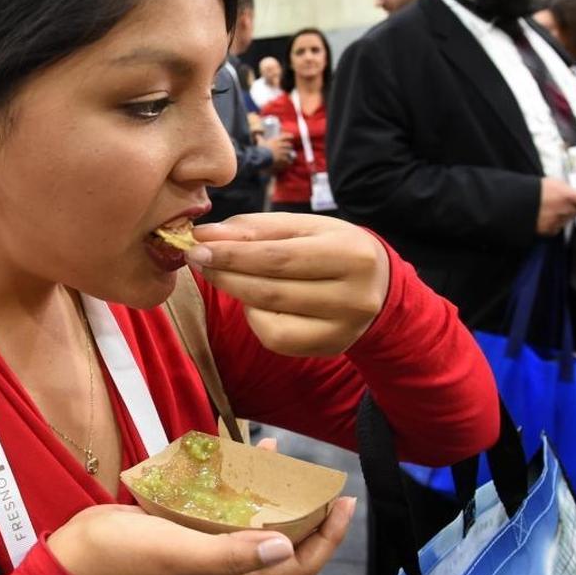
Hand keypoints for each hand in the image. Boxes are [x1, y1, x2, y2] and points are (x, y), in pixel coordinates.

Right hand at [47, 452, 354, 574]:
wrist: (75, 554)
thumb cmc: (126, 557)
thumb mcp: (178, 552)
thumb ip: (231, 552)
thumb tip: (285, 547)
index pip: (294, 566)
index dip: (325, 539)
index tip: (344, 504)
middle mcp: (222, 563)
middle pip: (278, 541)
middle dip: (304, 512)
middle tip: (318, 478)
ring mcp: (201, 544)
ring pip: (249, 518)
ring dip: (267, 490)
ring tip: (275, 454)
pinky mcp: (181, 526)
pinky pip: (217, 504)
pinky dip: (229, 481)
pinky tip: (229, 454)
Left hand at [187, 214, 389, 355]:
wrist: (377, 286)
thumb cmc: (332, 248)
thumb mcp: (303, 226)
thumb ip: (254, 228)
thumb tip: (205, 235)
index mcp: (351, 253)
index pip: (277, 256)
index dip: (232, 254)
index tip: (198, 246)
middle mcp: (353, 295)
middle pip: (270, 288)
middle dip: (226, 273)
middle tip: (197, 259)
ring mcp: (343, 328)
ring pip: (269, 314)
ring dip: (235, 292)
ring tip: (221, 274)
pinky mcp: (329, 347)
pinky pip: (275, 337)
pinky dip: (254, 317)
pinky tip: (255, 300)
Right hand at [261, 135, 294, 171]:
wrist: (263, 157)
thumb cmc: (261, 149)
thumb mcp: (260, 142)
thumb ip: (259, 138)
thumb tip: (257, 135)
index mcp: (276, 141)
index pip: (284, 137)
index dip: (289, 136)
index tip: (292, 136)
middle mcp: (280, 145)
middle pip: (288, 145)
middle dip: (289, 146)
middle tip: (290, 147)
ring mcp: (282, 152)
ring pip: (288, 152)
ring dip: (289, 153)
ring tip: (290, 155)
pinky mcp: (282, 158)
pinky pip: (287, 159)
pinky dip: (288, 161)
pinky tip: (289, 162)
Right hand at [536, 178, 575, 235]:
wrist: (516, 203)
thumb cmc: (533, 190)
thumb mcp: (552, 182)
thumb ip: (566, 188)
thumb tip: (573, 192)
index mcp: (569, 196)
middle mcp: (567, 210)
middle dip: (572, 207)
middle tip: (560, 202)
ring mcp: (559, 221)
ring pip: (567, 219)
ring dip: (561, 215)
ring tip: (548, 209)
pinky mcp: (549, 230)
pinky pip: (556, 227)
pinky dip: (552, 223)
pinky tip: (544, 217)